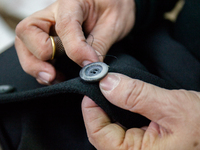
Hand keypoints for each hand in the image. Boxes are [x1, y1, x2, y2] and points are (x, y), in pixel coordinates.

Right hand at [15, 0, 134, 84]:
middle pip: (27, 32)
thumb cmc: (113, 7)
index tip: (90, 65)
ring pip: (25, 44)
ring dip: (35, 65)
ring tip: (54, 78)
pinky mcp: (48, 36)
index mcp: (72, 2)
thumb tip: (89, 68)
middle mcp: (53, 13)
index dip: (76, 50)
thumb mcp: (113, 24)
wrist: (112, 2)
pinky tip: (55, 75)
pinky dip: (40, 67)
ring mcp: (48, 25)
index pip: (65, 26)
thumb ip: (99, 45)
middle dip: (38, 58)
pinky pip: (33, 52)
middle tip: (53, 75)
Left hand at [82, 73, 199, 149]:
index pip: (97, 133)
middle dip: (100, 106)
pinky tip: (125, 102)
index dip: (90, 108)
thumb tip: (107, 83)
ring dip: (110, 109)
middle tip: (103, 85)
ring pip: (111, 130)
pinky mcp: (145, 145)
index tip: (93, 85)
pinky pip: (123, 130)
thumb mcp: (172, 108)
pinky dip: (120, 113)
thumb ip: (137, 96)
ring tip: (114, 91)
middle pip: (102, 132)